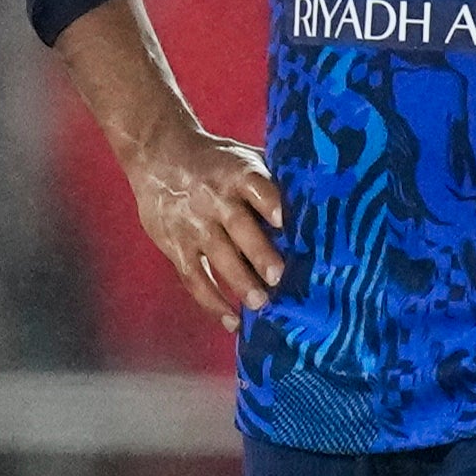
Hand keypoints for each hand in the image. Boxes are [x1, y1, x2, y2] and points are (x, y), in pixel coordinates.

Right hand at [119, 120, 290, 322]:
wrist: (157, 155)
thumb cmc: (214, 160)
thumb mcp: (242, 156)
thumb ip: (271, 176)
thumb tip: (318, 198)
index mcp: (237, 173)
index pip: (256, 187)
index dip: (270, 203)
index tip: (284, 221)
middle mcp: (215, 199)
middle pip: (238, 227)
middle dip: (258, 253)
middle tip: (277, 278)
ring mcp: (194, 224)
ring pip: (217, 256)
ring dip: (238, 282)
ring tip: (259, 304)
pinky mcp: (176, 246)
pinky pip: (194, 277)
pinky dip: (211, 301)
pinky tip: (231, 320)